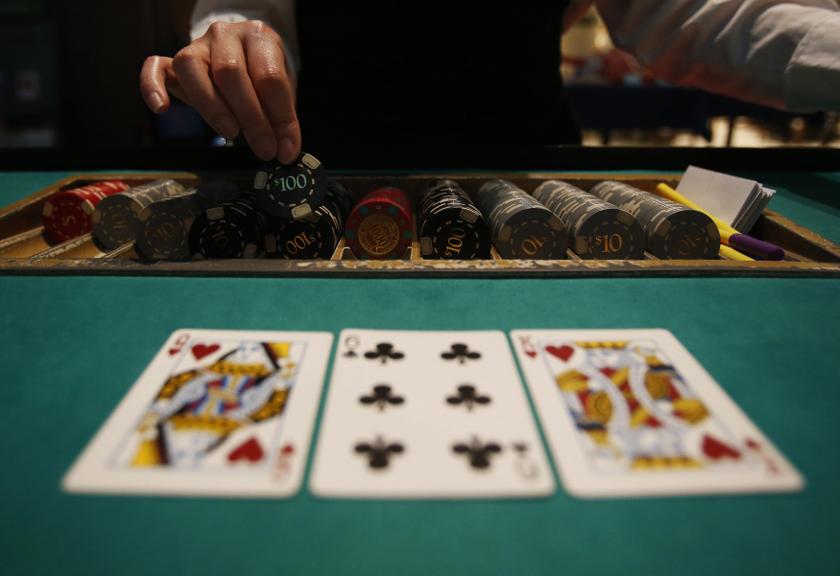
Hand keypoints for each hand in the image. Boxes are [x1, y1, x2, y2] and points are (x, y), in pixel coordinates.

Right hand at [140, 20, 299, 162]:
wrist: (242, 55)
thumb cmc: (263, 76)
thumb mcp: (281, 91)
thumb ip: (281, 116)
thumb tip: (285, 150)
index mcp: (258, 36)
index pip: (269, 77)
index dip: (280, 117)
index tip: (286, 148)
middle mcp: (225, 35)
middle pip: (231, 72)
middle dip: (251, 117)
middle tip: (264, 148)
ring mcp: (196, 46)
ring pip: (192, 69)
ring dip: (213, 107)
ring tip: (232, 133)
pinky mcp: (173, 61)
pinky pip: (154, 67)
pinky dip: (152, 87)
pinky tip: (161, 109)